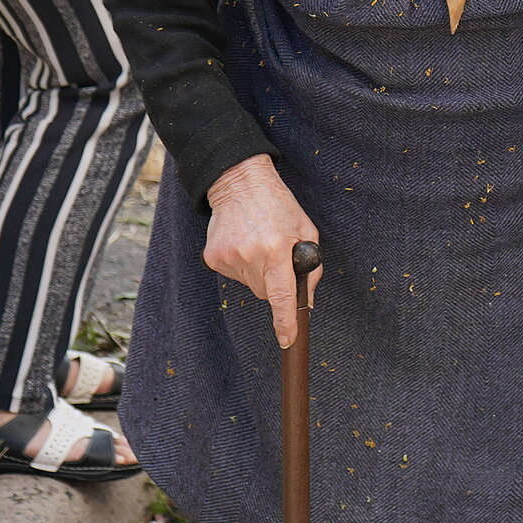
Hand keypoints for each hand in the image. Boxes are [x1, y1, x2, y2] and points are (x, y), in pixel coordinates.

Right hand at [203, 155, 321, 347]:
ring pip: (250, 285)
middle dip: (274, 282)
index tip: (288, 339)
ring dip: (258, 272)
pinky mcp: (213, 258)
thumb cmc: (279, 205)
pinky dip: (242, 265)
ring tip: (258, 243)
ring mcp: (227, 258)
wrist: (240, 182)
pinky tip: (243, 243)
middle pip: (265, 293)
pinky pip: (234, 275)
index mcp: (275, 248)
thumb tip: (306, 301)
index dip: (285, 320)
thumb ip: (310, 267)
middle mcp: (249, 255)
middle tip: (275, 255)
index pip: (281, 295)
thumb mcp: (306, 230)